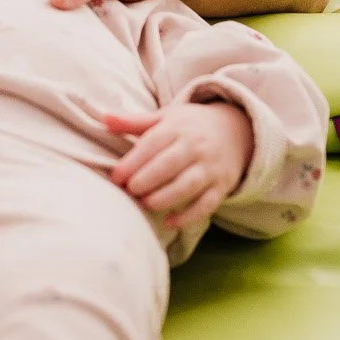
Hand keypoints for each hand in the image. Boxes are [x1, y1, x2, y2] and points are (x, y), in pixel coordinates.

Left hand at [104, 102, 251, 229]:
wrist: (236, 129)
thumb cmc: (190, 125)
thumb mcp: (165, 117)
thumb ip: (134, 122)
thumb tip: (103, 119)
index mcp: (178, 127)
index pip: (153, 143)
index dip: (133, 161)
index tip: (117, 176)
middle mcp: (196, 146)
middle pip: (169, 164)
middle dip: (147, 179)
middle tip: (129, 190)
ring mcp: (210, 167)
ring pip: (188, 185)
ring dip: (165, 197)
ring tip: (145, 204)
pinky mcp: (221, 186)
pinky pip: (206, 204)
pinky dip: (189, 215)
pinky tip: (169, 222)